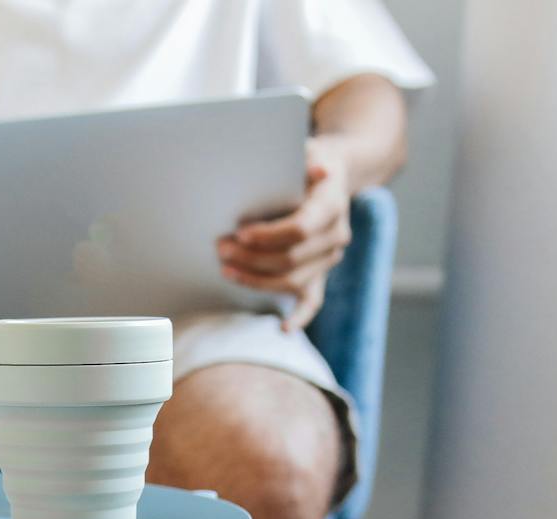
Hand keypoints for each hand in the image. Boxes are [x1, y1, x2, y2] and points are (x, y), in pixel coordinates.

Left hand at [216, 138, 352, 331]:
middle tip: (221, 248)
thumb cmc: (309, 160)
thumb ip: (304, 160)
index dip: (267, 236)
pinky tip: (283, 329)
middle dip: (251, 257)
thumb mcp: (306, 151)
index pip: (300, 229)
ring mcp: (329, 258)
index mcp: (332, 206)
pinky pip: (312, 301)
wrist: (333, 172)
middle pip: (290, 258)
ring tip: (226, 268)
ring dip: (256, 279)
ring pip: (292, 281)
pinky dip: (299, 317)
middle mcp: (336, 236)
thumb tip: (316, 168)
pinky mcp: (320, 272)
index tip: (239, 233)